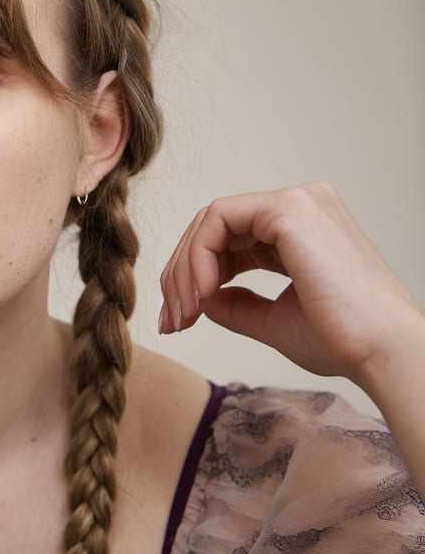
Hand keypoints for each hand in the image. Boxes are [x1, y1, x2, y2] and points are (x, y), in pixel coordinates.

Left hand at [157, 182, 423, 386]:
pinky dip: (197, 258)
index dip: (193, 278)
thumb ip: (234, 303)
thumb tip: (197, 299)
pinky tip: (203, 295)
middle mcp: (300, 207)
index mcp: (300, 230)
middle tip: (171, 321)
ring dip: (184, 270)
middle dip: (180, 276)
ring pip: (209, 222)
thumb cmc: (341, 340)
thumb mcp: (273, 319)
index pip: (226, 241)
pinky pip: (217, 220)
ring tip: (184, 315)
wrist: (381, 351)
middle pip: (211, 229)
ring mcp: (296, 202)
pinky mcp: (288, 208)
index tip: (179, 321)